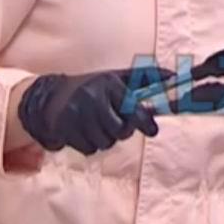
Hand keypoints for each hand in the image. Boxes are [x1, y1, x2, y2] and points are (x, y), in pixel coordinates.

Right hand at [15, 60, 223, 155]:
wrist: (48, 100)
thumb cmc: (92, 87)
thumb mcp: (117, 78)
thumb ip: (146, 78)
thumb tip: (175, 76)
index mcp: (113, 83)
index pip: (138, 100)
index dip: (150, 115)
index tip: (161, 124)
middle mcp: (99, 97)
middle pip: (128, 127)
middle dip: (127, 126)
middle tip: (117, 118)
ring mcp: (84, 116)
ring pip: (112, 139)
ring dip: (107, 135)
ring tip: (96, 121)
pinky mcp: (71, 132)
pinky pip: (94, 148)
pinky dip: (91, 143)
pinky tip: (83, 130)